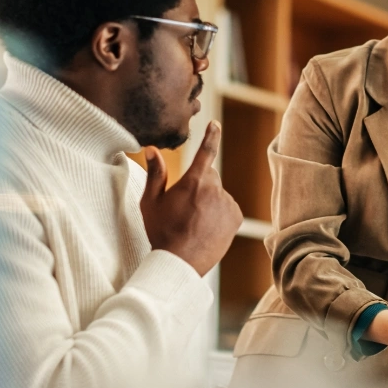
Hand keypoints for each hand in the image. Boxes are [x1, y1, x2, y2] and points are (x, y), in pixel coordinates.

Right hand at [140, 121, 242, 275]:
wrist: (180, 263)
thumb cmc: (162, 232)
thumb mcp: (151, 202)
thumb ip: (155, 173)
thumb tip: (152, 149)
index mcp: (193, 182)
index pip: (205, 152)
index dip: (211, 136)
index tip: (215, 124)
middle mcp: (214, 189)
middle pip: (209, 176)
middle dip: (200, 183)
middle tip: (185, 205)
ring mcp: (227, 203)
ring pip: (218, 193)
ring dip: (209, 200)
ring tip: (194, 221)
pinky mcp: (236, 217)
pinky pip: (227, 207)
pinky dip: (219, 213)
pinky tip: (206, 227)